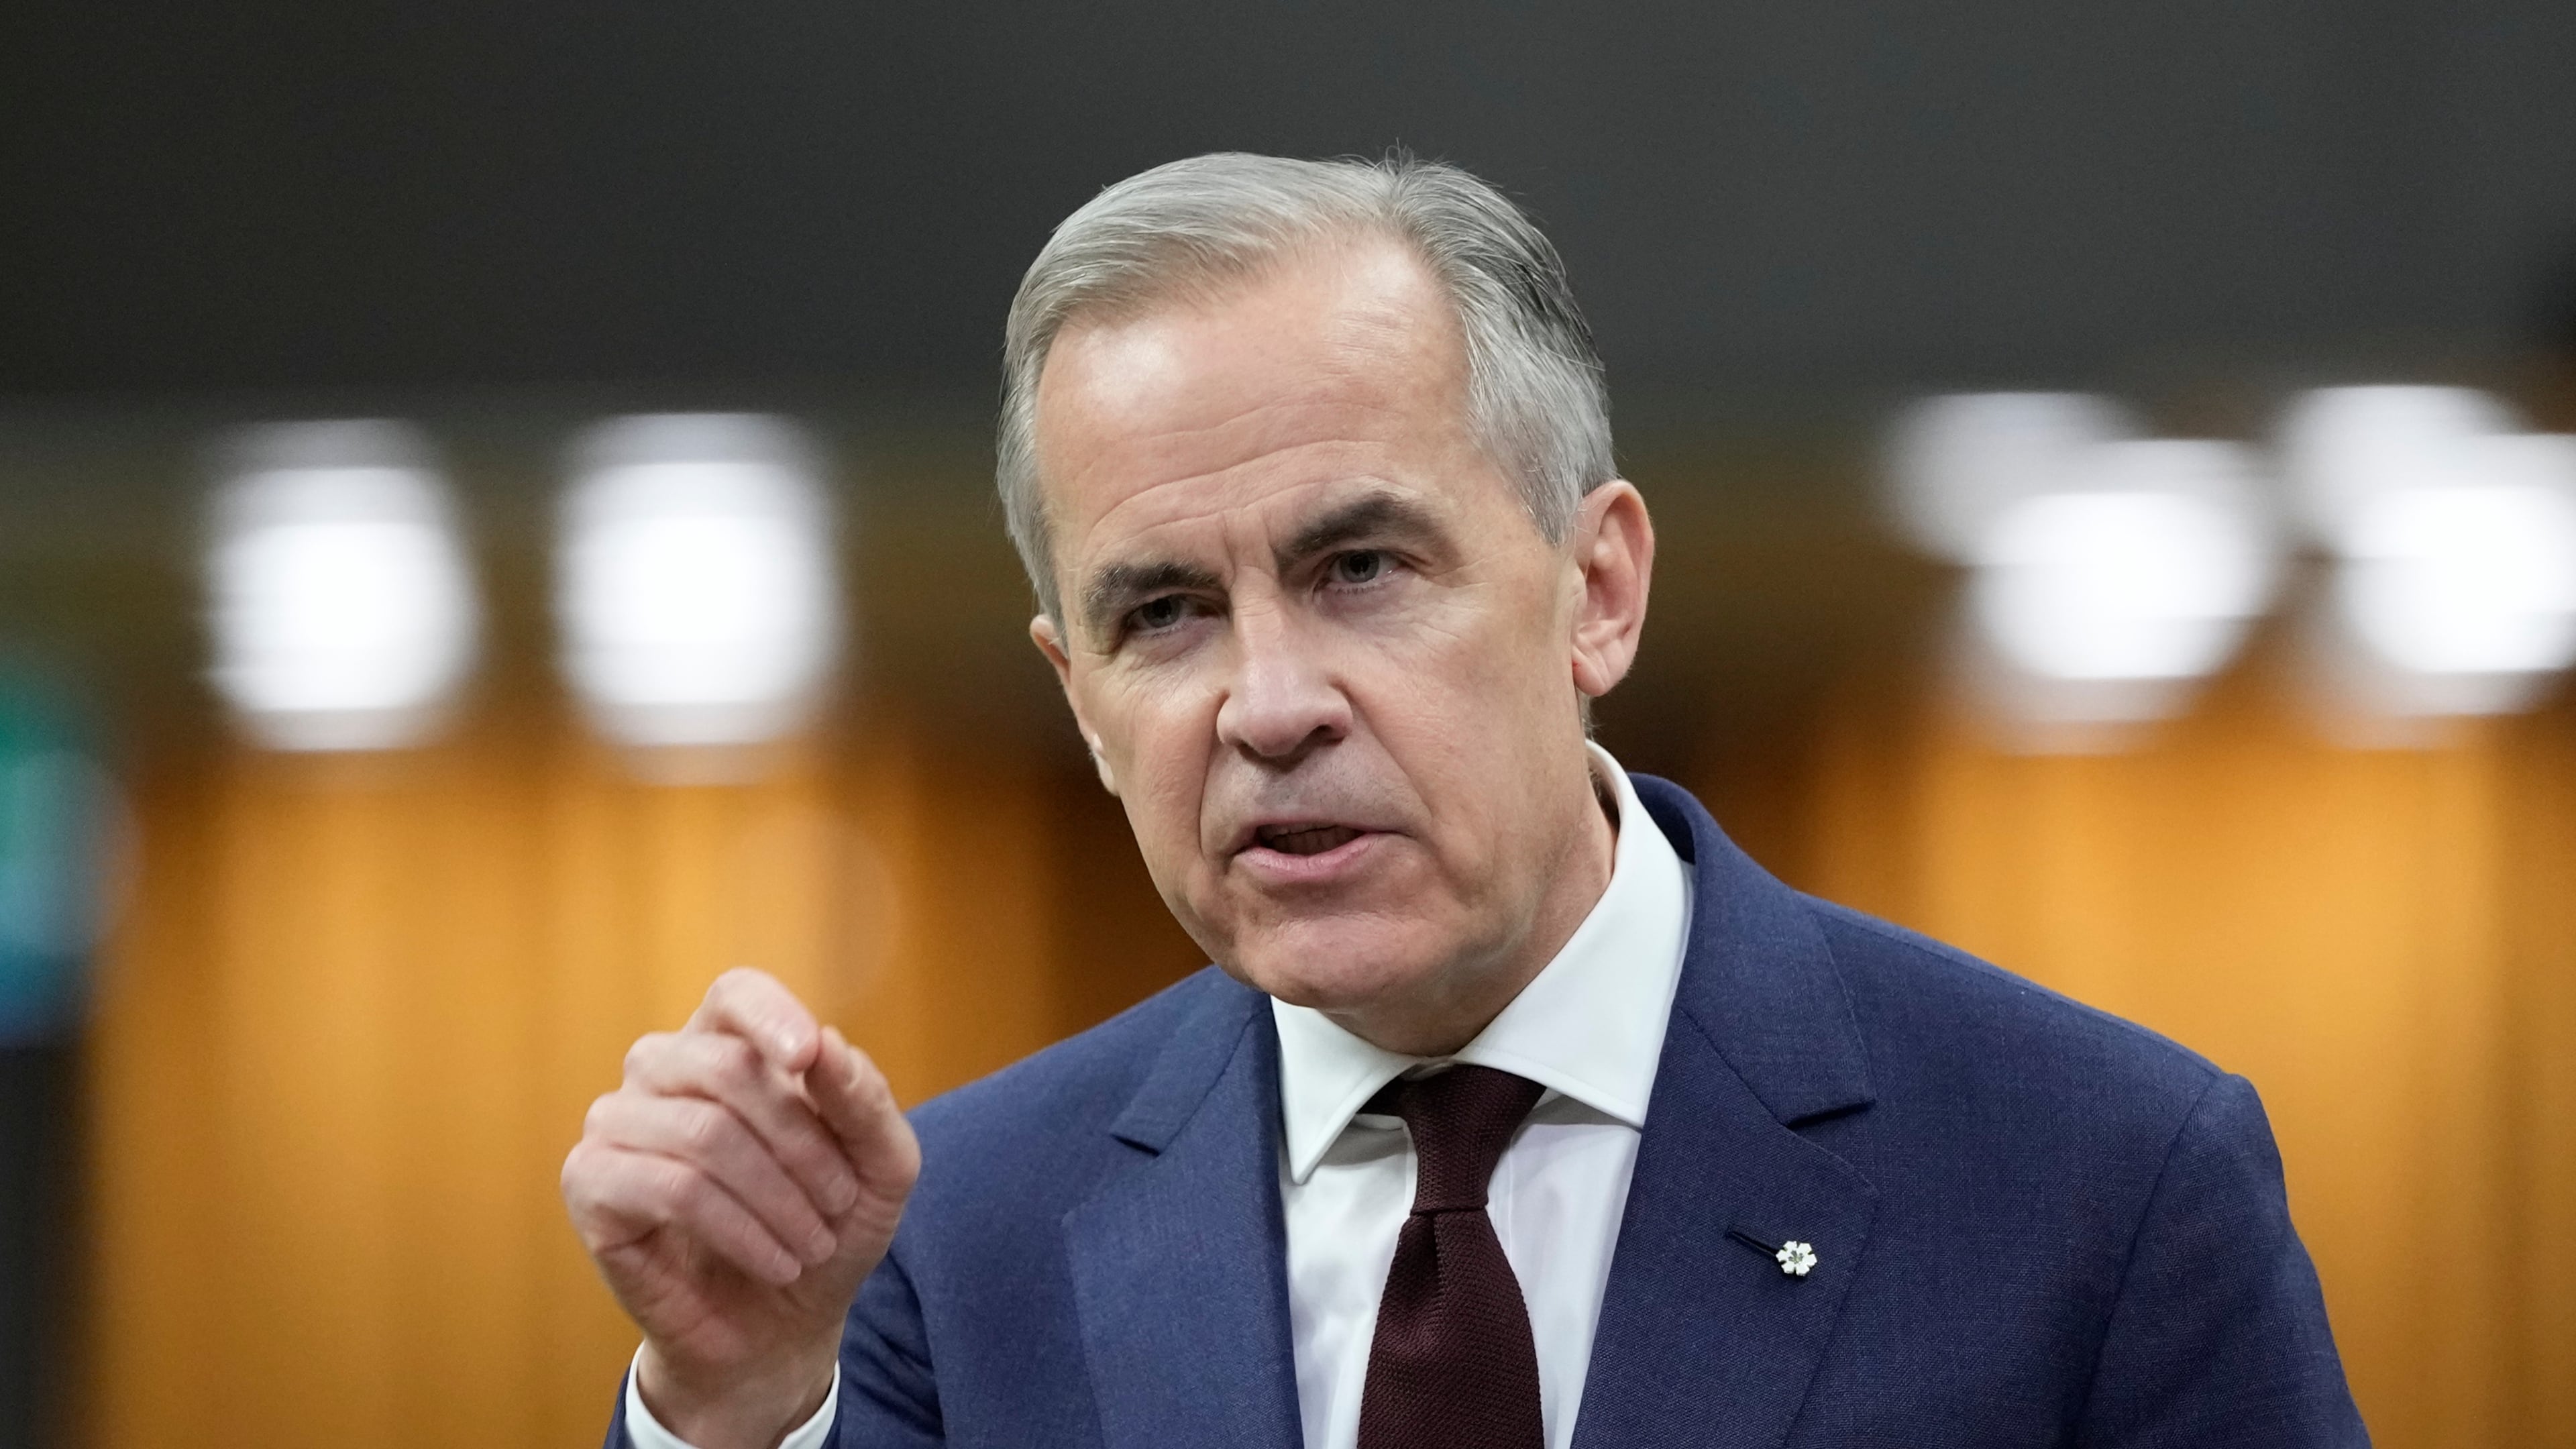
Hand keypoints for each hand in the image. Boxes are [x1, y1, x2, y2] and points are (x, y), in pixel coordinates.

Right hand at [562, 969, 920, 1448]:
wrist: (781, 1327)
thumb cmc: (826, 1231)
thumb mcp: (879, 1169)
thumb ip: (864, 1101)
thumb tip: (826, 1043)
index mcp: (727, 1045)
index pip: (736, 994)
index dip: (771, 1015)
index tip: (808, 1059)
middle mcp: (661, 1070)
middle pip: (726, 1066)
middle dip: (801, 1143)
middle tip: (839, 1204)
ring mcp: (616, 1123)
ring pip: (702, 1131)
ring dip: (777, 1198)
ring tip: (811, 1245)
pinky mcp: (590, 1184)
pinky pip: (669, 1187)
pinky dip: (739, 1228)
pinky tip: (775, 1259)